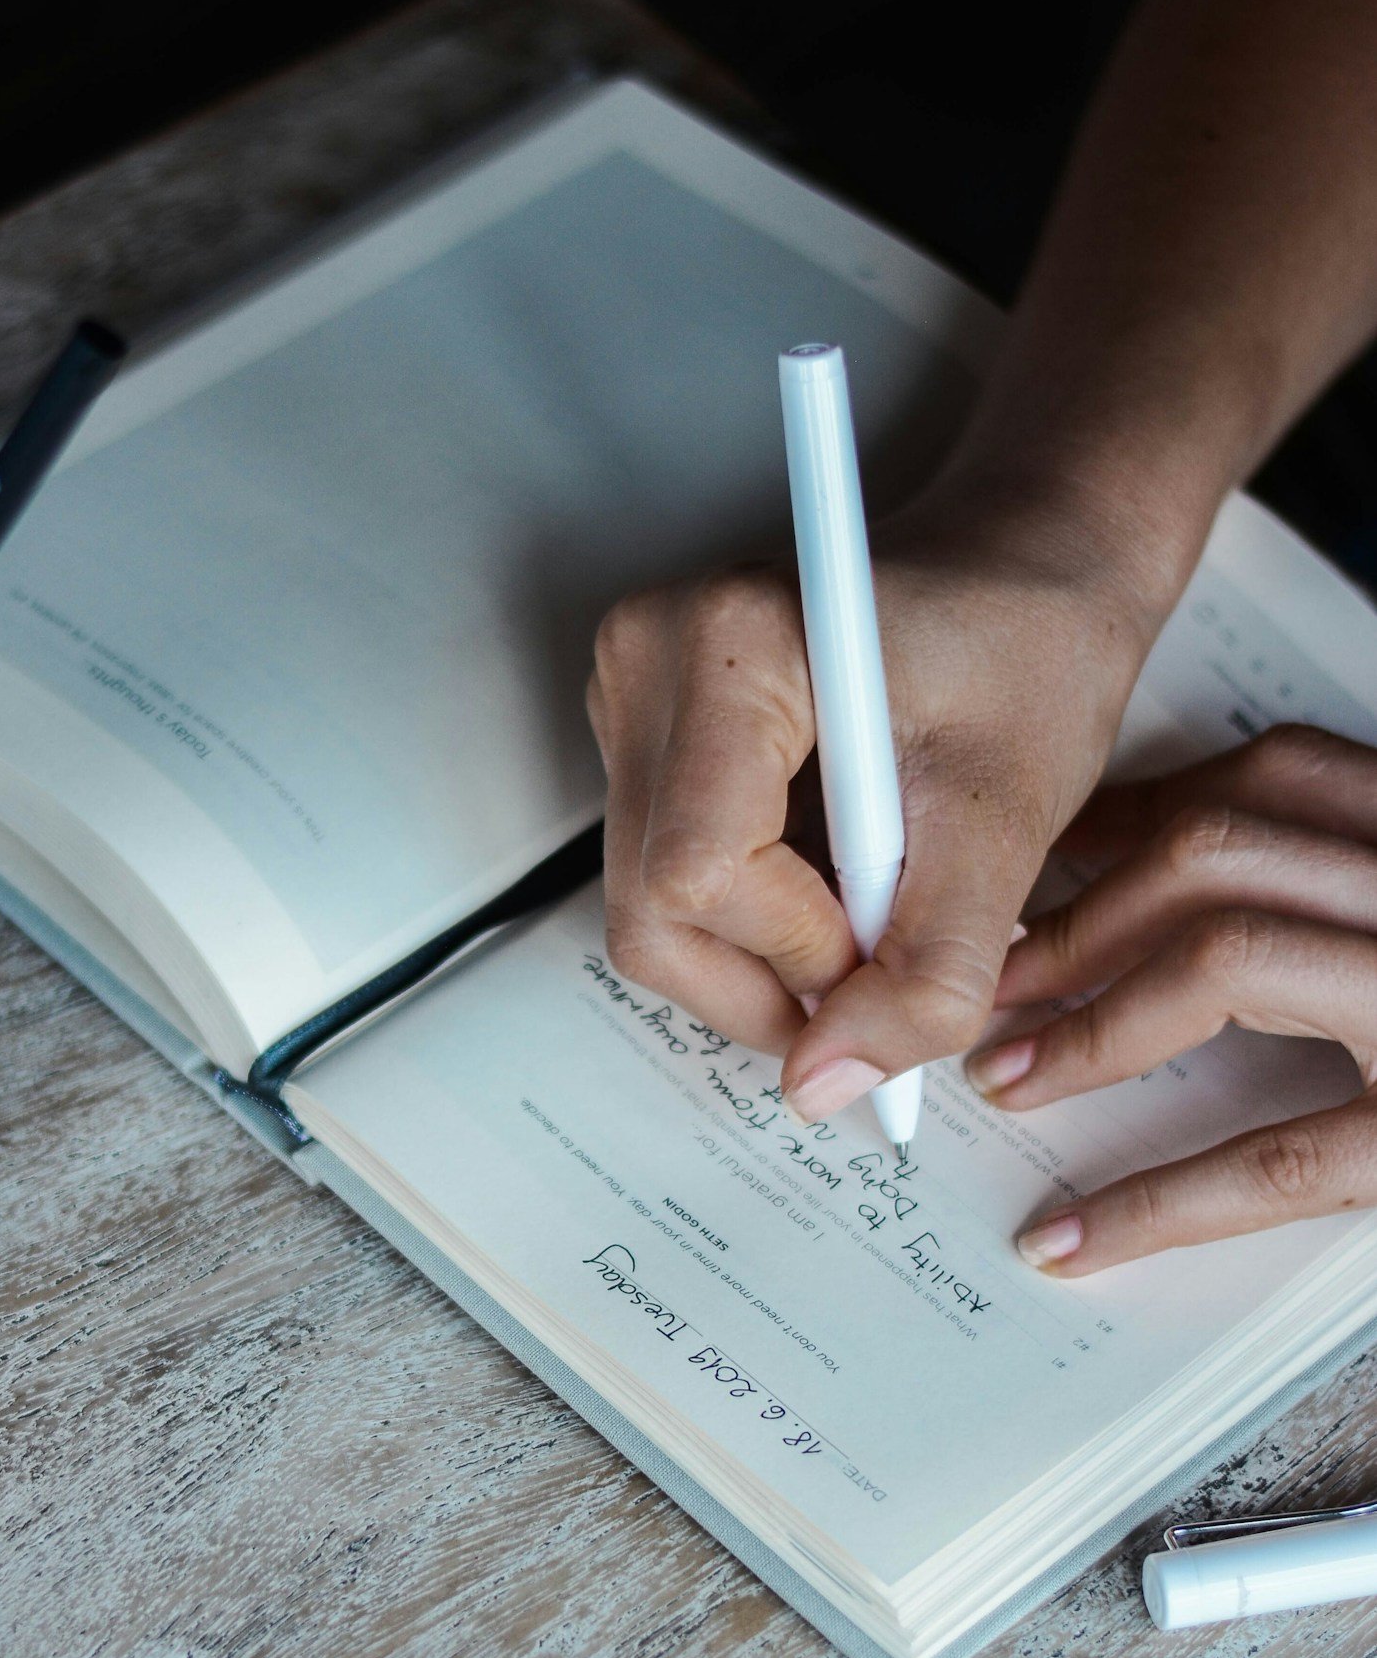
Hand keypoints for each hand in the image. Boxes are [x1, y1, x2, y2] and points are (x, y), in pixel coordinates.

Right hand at [587, 511, 1155, 1112]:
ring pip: (652, 914)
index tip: (904, 944)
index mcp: (724, 644)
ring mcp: (627, 699)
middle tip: (890, 963)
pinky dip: (758, 914)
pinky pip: (665, 882)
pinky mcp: (639, 736)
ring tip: (877, 898)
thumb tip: (825, 1088)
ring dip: (772, 951)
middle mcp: (642, 661)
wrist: (1028, 569)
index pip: (699, 878)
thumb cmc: (1030, 651)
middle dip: (777, 976)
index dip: (803, 954)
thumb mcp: (1006, 824)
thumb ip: (927, 971)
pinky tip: (838, 870)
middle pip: (653, 912)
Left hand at [971, 725, 1376, 1272]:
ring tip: (1015, 1079)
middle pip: (1221, 850)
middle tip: (998, 987)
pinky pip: (1286, 1156)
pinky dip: (1160, 1201)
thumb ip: (1345, 881)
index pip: (1266, 779)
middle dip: (1078, 916)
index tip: (1039, 878)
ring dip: (1096, 1019)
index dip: (1126, 824)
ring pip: (1235, 951)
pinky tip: (1077, 1240)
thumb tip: (1161, 882)